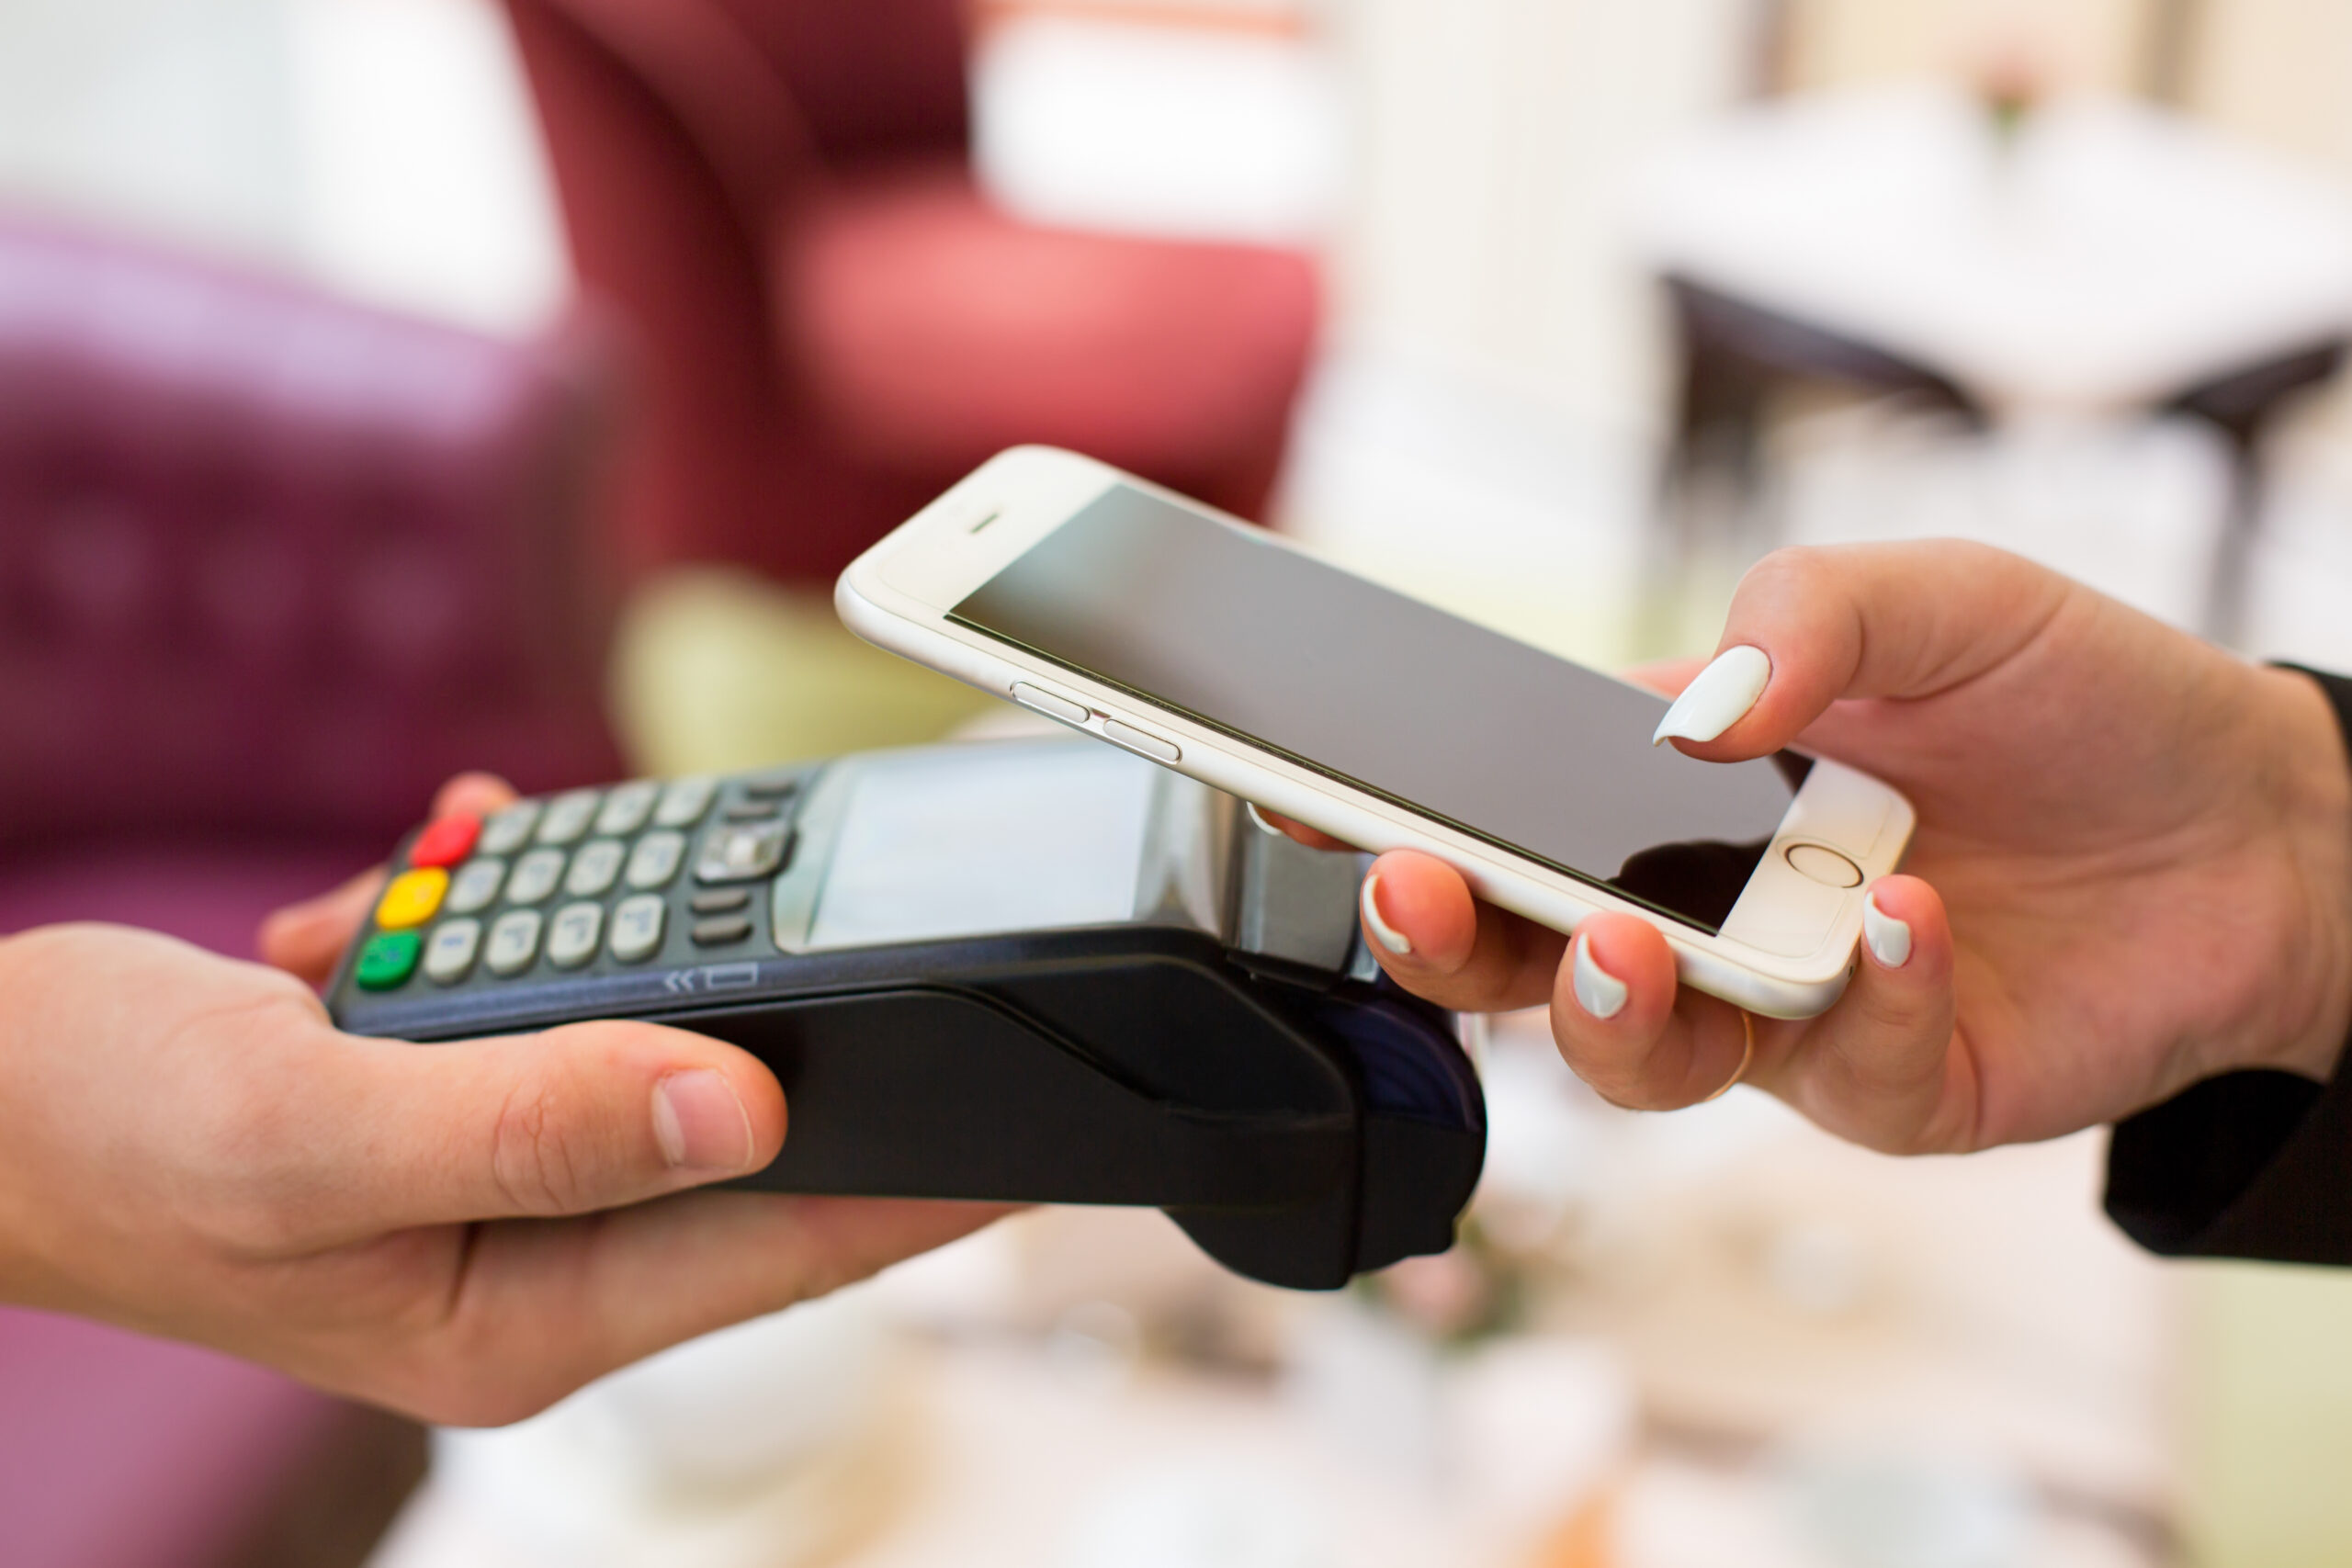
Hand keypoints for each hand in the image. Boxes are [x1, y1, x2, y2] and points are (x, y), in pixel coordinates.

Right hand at [0, 774, 1001, 1424]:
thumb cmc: (90, 1139)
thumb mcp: (316, 1133)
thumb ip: (535, 1121)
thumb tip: (744, 1109)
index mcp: (526, 1312)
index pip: (782, 1248)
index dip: (917, 1183)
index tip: (1033, 1116)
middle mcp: (532, 1252)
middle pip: (735, 1137)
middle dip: (766, 1014)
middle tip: (822, 900)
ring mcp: (495, 1168)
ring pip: (641, 1042)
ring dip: (612, 936)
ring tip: (542, 869)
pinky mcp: (454, 1090)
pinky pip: (545, 992)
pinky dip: (513, 909)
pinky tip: (452, 857)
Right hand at [1309, 542, 2351, 1153]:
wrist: (2267, 820)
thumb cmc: (2078, 695)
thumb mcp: (1941, 594)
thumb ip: (1806, 612)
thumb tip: (1687, 707)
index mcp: (1676, 789)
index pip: (1508, 809)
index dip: (1401, 812)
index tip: (1308, 798)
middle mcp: (1704, 908)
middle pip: (1525, 962)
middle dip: (1446, 937)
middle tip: (1414, 887)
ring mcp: (1786, 1011)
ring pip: (1640, 1059)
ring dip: (1615, 1010)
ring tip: (1645, 943)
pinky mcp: (1890, 1087)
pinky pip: (1839, 1073)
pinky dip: (1861, 1001)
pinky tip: (1907, 923)